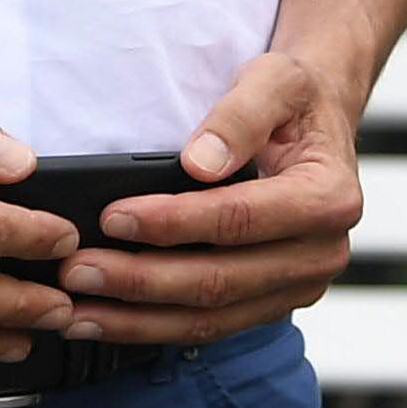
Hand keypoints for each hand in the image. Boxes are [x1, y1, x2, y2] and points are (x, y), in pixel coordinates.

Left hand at [54, 51, 363, 344]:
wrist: (318, 121)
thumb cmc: (296, 100)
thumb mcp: (277, 81)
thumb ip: (240, 115)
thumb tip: (199, 162)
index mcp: (329, 198)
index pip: (238, 219)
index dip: (172, 223)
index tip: (114, 217)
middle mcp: (321, 253)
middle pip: (219, 281)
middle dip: (140, 281)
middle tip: (77, 271)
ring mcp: (298, 286)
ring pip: (209, 318)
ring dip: (137, 319)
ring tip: (77, 311)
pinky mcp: (270, 303)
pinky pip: (209, 326)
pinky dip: (154, 326)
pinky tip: (109, 319)